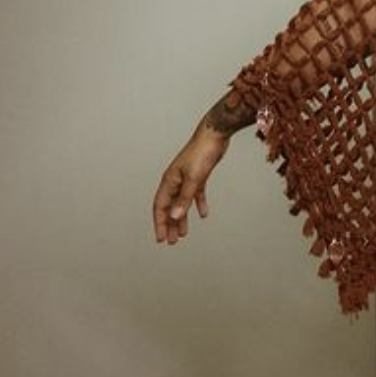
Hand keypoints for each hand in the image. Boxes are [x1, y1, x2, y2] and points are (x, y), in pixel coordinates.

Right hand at [152, 124, 229, 244]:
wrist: (215, 135)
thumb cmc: (202, 153)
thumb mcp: (194, 179)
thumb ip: (184, 199)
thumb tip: (175, 216)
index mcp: (169, 181)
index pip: (160, 207)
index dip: (160, 223)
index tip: (161, 239)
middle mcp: (175, 180)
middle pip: (169, 207)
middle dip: (169, 225)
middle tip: (171, 241)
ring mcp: (186, 178)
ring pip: (181, 203)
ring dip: (181, 218)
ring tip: (183, 233)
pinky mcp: (198, 176)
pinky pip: (195, 194)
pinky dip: (198, 204)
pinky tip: (203, 214)